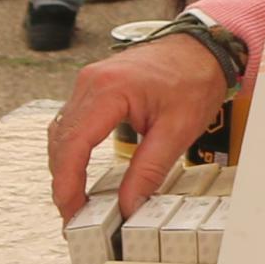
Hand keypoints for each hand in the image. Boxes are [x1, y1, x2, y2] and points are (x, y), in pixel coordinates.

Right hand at [52, 37, 232, 223]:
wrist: (203, 47)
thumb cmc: (195, 77)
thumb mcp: (178, 130)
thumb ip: (149, 170)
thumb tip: (129, 204)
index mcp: (109, 90)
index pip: (74, 145)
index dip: (67, 184)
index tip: (71, 211)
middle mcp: (91, 82)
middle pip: (61, 141)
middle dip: (63, 182)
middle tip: (73, 215)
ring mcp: (89, 82)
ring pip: (61, 133)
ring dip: (64, 167)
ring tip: (76, 200)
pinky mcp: (94, 87)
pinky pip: (72, 122)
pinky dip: (71, 150)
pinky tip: (79, 171)